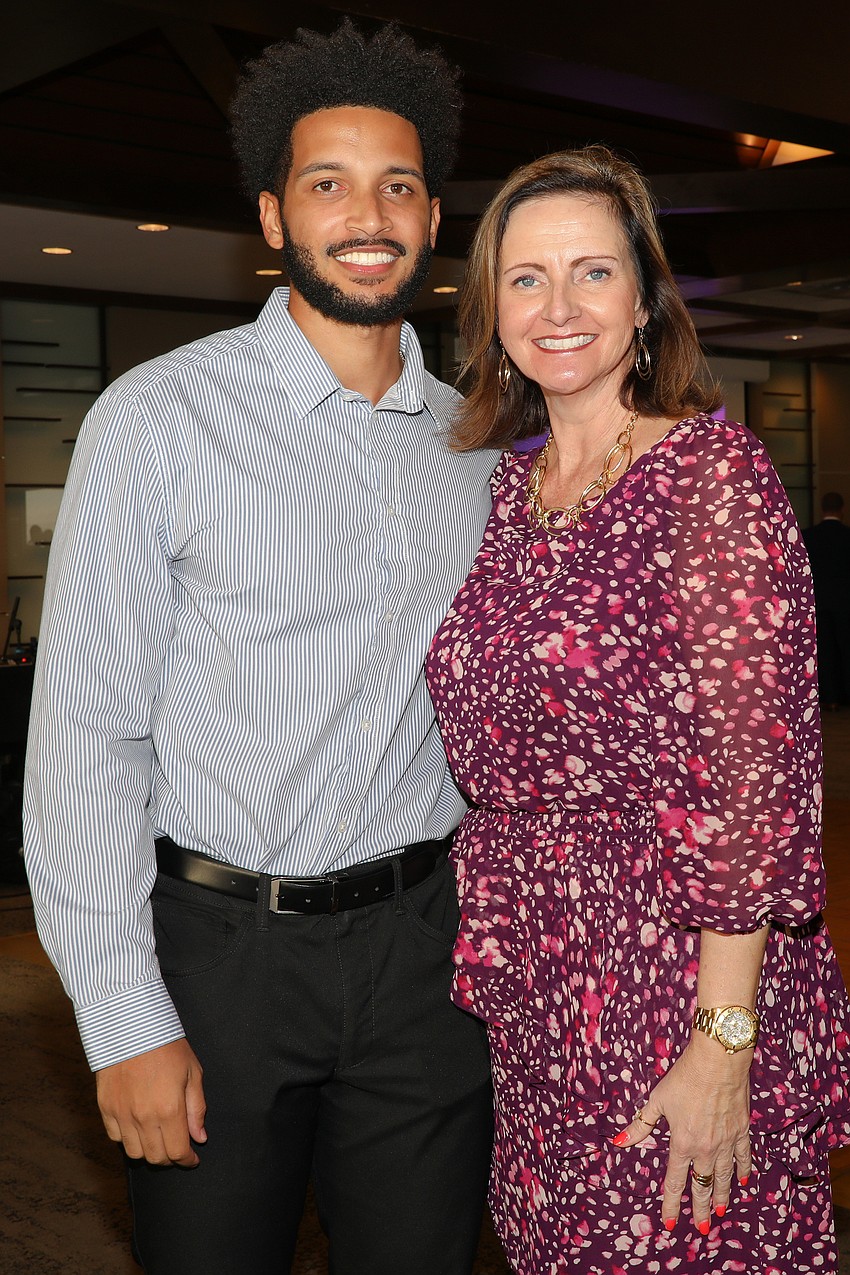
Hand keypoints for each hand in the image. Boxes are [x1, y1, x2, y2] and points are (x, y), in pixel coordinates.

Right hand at [96, 1038, 206, 1166]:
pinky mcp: (105, 1108)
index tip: (192, 1158)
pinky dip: (127, 1139)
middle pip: (156, 1157)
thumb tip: (199, 1138)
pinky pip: (115, 1137)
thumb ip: (196, 1109)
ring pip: (134, 1152)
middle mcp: (144, 1117)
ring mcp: (122, 1114)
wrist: (132, 1025)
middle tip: (177, 1148)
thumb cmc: (167, 1045)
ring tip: (158, 1138)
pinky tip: (137, 1127)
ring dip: (148, 1151)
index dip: (187, 1160)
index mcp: (169, 1109)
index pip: (177, 1152)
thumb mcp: (192, 1072)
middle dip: (170, 1157)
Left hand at [613, 1035, 752, 1233]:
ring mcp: (726, 1142)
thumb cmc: (684, 1078)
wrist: (717, 1061)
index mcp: (682, 1144)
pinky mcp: (741, 1131)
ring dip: (722, 1196)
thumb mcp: (657, 1100)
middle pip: (702, 1186)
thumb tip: (619, 1141)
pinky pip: (743, 1157)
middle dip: (701, 1208)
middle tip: (703, 1228)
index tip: (670, 1223)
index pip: (675, 1182)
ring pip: (723, 1177)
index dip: (672, 1205)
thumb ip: (640, 1125)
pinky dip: (743, 1170)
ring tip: (721, 1211)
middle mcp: (705, 1149)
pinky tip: (743, 1180)